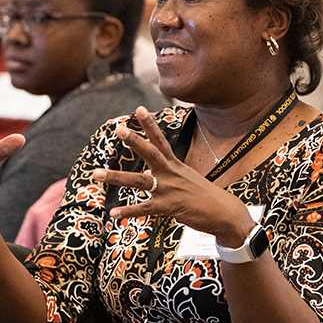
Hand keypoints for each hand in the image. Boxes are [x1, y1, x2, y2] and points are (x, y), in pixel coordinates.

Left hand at [93, 106, 253, 244]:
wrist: (225, 213)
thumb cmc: (205, 197)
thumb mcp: (185, 179)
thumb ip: (164, 175)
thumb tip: (146, 174)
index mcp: (175, 165)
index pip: (161, 140)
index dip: (150, 125)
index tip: (139, 109)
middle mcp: (171, 173)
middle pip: (150, 153)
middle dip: (134, 140)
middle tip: (119, 128)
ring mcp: (169, 190)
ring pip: (139, 181)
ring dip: (116, 177)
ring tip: (96, 174)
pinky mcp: (170, 207)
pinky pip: (145, 209)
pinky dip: (128, 211)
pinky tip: (114, 213)